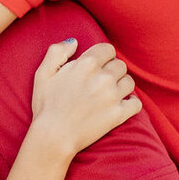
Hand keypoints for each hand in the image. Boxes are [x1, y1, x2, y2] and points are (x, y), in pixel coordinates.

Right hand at [28, 39, 140, 155]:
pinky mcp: (119, 114)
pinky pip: (136, 103)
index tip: (97, 67)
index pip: (108, 49)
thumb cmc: (46, 106)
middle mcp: (103, 77)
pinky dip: (131, 103)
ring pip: (129, 82)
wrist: (53, 137)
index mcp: (86, 64)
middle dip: (112, 71)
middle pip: (120, 65)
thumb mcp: (43, 74)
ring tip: (110, 94)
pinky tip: (122, 105)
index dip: (103, 57)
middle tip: (101, 82)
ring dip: (122, 86)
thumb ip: (57, 52)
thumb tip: (74, 42)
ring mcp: (113, 96)